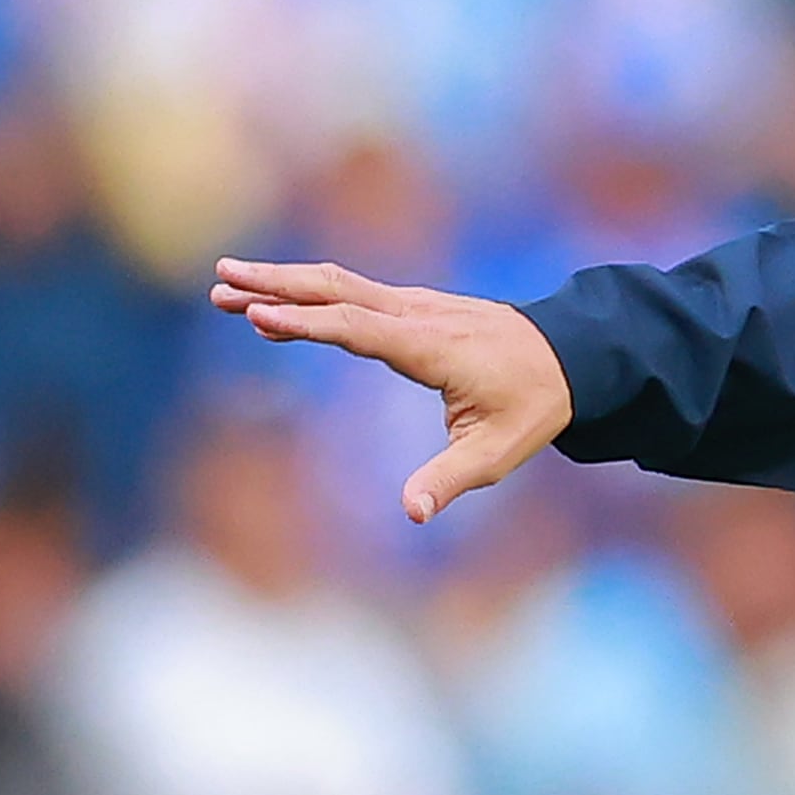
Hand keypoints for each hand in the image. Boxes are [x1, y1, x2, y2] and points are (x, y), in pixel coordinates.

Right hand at [209, 260, 574, 522]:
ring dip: (284, 283)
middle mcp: (418, 314)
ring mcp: (416, 304)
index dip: (304, 322)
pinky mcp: (415, 306)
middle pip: (336, 290)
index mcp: (431, 346)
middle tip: (219, 281)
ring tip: (226, 282)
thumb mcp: (498, 452)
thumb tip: (411, 514)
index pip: (356, 327)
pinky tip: (277, 308)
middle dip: (275, 286)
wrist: (575, 354)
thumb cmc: (535, 405)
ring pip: (340, 285)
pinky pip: (354, 294)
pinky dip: (311, 294)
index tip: (255, 314)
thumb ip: (448, 481)